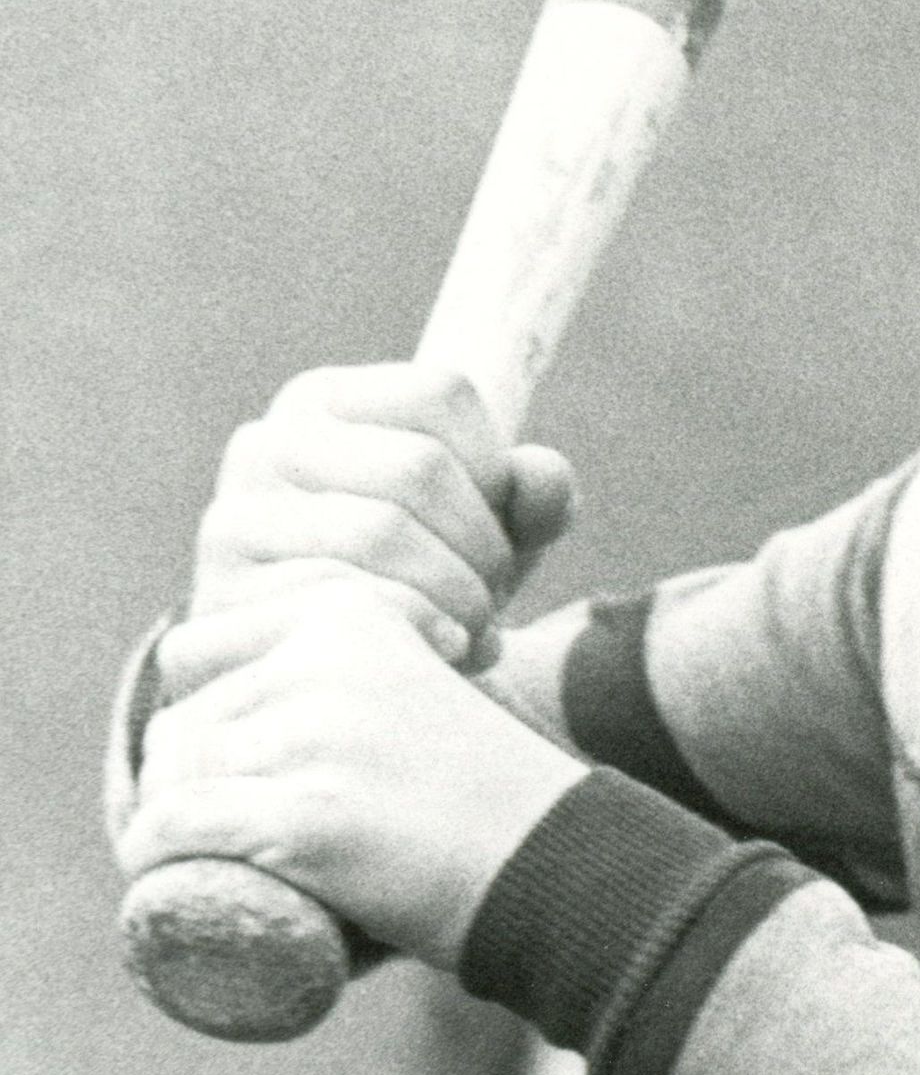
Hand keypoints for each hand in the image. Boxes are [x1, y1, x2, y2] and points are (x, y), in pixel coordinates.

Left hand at [122, 580, 584, 967]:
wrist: (560, 862)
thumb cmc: (490, 790)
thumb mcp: (423, 683)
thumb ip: (353, 667)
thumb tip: (252, 681)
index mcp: (351, 612)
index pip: (201, 645)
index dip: (201, 709)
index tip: (228, 761)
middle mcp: (326, 659)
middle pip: (187, 714)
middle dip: (188, 773)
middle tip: (222, 826)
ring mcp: (317, 736)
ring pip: (177, 772)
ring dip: (175, 819)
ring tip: (204, 858)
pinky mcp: (309, 816)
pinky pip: (182, 828)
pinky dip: (157, 856)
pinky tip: (158, 873)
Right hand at [180, 364, 577, 688]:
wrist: (329, 680)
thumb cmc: (424, 582)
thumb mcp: (487, 533)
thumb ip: (532, 497)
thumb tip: (542, 474)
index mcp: (324, 401)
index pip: (441, 394)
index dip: (497, 469)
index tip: (502, 527)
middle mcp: (266, 445)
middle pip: (418, 466)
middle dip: (482, 544)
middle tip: (494, 598)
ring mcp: (232, 522)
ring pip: (380, 532)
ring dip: (456, 594)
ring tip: (473, 630)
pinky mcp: (221, 600)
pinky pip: (339, 603)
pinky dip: (414, 632)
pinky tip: (438, 654)